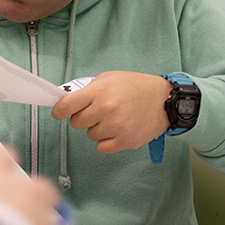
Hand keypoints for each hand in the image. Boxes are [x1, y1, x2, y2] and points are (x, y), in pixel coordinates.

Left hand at [51, 71, 171, 153]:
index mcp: (100, 92)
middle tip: (97, 112)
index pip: (67, 106)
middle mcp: (105, 109)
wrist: (166, 101)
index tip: (58, 113)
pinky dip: (107, 141)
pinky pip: (102, 147)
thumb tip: (70, 101)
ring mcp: (115, 127)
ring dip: (97, 129)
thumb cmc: (138, 87)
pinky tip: (117, 130)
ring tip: (114, 118)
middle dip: (82, 118)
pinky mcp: (125, 141)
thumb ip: (90, 89)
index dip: (59, 111)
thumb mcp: (111, 78)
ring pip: (90, 135)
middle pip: (76, 123)